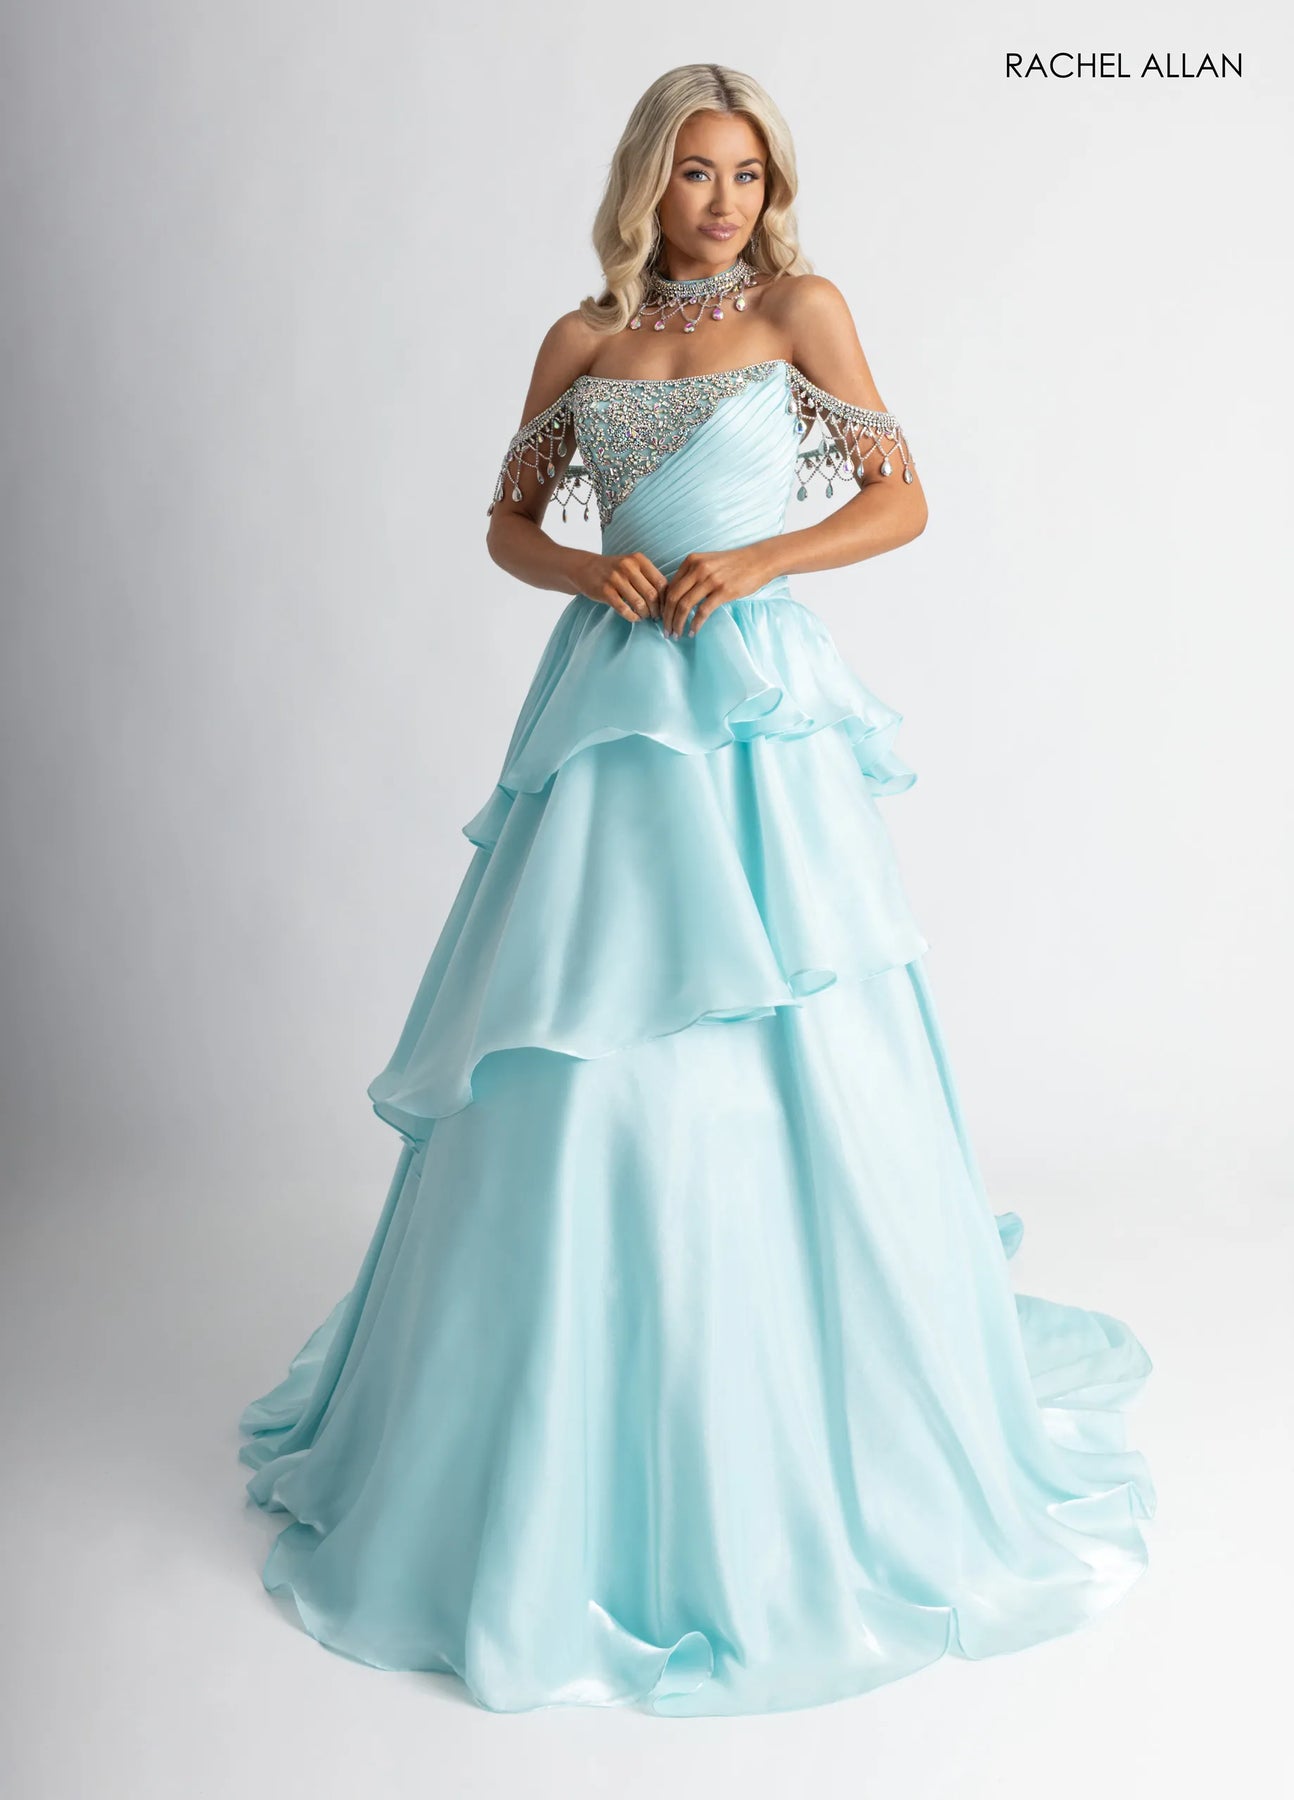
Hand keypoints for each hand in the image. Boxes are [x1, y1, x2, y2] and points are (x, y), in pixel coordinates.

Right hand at [573, 550, 667, 623]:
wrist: (585, 568)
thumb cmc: (615, 570)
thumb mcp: (633, 566)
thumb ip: (649, 577)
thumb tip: (668, 599)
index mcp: (639, 560)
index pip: (661, 582)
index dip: (666, 599)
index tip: (666, 608)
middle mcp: (628, 566)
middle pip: (651, 594)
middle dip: (657, 609)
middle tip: (656, 616)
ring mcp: (615, 578)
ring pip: (639, 603)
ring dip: (645, 614)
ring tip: (645, 617)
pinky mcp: (604, 591)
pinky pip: (623, 609)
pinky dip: (632, 617)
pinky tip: (634, 618)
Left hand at [660, 544, 777, 637]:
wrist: (759, 560)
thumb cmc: (734, 564)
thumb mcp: (708, 562)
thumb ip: (692, 575)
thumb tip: (678, 596)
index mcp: (691, 561)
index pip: (669, 587)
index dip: (663, 606)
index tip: (663, 619)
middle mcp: (698, 569)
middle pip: (673, 598)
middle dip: (666, 618)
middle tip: (666, 631)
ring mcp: (710, 580)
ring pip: (684, 606)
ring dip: (677, 624)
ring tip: (677, 635)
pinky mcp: (723, 591)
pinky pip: (702, 612)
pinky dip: (695, 624)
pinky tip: (692, 632)